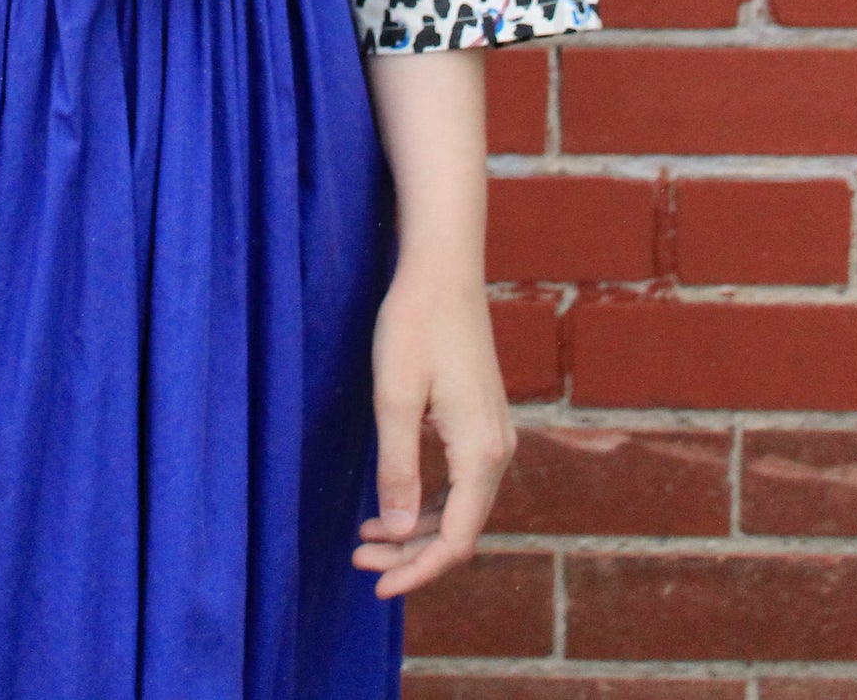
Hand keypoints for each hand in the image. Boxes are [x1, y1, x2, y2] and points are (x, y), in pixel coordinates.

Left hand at [352, 266, 515, 597]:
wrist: (443, 270)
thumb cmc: (415, 325)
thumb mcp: (394, 398)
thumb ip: (398, 468)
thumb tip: (400, 528)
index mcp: (481, 452)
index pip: (457, 539)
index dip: (418, 570)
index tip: (377, 585)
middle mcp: (497, 450)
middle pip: (459, 528)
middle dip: (410, 553)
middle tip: (358, 559)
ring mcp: (494, 434)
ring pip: (459, 506)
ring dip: (415, 528)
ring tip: (366, 536)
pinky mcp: (482, 420)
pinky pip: (460, 481)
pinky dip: (427, 500)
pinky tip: (392, 502)